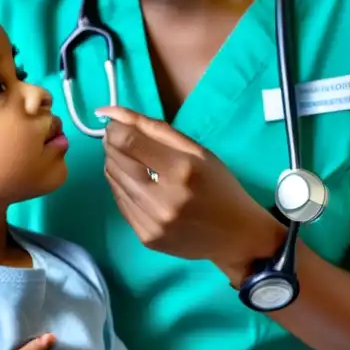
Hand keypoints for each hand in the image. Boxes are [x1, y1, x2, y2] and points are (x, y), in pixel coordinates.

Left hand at [97, 106, 283, 281]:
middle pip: (115, 160)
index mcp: (181, 170)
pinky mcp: (145, 237)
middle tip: (123, 139)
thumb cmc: (221, 186)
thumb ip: (155, 128)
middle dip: (113, 144)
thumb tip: (112, 112)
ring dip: (115, 163)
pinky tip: (136, 181)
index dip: (115, 128)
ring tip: (131, 159)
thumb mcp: (198, 151)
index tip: (116, 124)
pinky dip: (122, 185)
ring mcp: (151, 222)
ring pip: (112, 181)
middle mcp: (162, 199)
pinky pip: (120, 202)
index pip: (128, 141)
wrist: (237, 237)